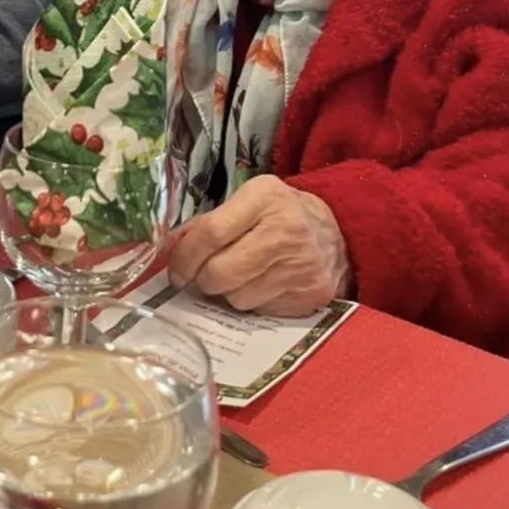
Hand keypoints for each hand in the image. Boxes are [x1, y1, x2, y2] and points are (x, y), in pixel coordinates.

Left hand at [166, 176, 351, 316]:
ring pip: (236, 299)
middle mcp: (287, 230)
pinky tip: (264, 284)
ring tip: (242, 275)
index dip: (184, 257)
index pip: (210, 233)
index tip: (175, 270)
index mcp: (266, 197)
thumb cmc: (281, 215)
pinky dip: (253, 301)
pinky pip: (260, 311)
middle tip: (207, 274)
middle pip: (219, 273)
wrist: (340, 234)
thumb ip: (206, 223)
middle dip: (204, 279)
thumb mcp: (247, 202)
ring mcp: (303, 266)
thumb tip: (168, 249)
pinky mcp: (312, 295)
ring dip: (229, 293)